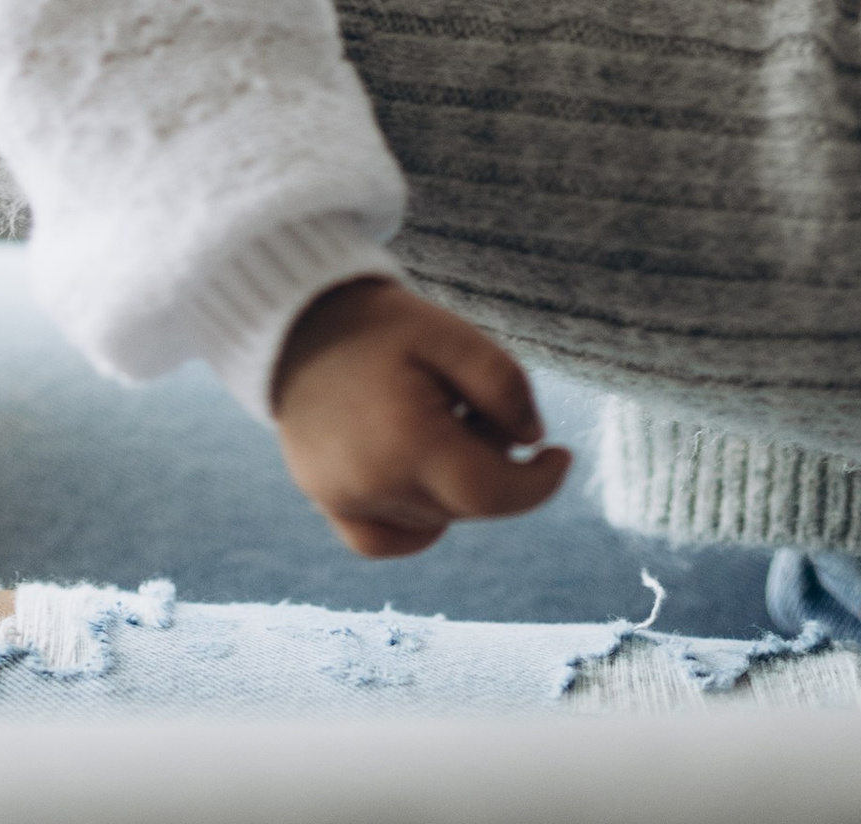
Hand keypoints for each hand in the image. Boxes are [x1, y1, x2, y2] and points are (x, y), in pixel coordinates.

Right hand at [269, 278, 571, 558]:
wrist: (299, 320)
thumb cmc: (382, 326)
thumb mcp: (452, 334)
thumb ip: (503, 385)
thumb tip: (532, 440)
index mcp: (406, 442)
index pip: (491, 494)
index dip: (538, 483)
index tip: (562, 455)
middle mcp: (371, 485)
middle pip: (465, 504)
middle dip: (491, 465)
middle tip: (473, 406)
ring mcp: (341, 499)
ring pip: (432, 520)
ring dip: (451, 483)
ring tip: (432, 416)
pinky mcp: (325, 501)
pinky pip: (386, 540)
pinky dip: (415, 518)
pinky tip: (418, 469)